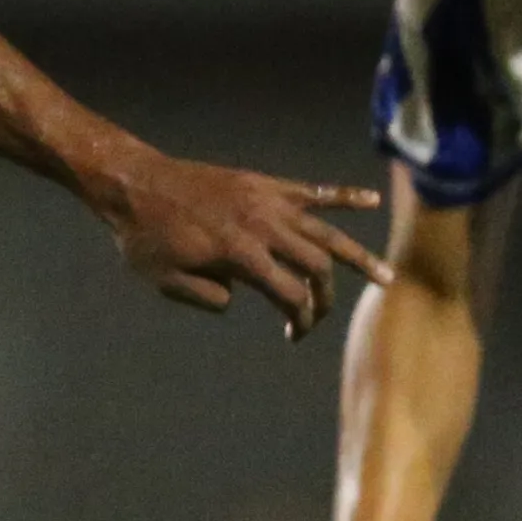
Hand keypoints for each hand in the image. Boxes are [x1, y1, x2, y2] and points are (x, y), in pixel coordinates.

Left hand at [102, 154, 387, 339]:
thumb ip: (207, 297)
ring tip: (386, 276)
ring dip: (358, 256)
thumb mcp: (166, 281)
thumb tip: (238, 297)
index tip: (293, 336)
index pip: (291, 295)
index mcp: (240, 255)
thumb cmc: (144, 238)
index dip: (300, 320)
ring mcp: (268, 201)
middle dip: (323, 298)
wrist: (135, 185)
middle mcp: (262, 226)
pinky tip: (372, 201)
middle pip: (316, 268)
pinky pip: (313, 191)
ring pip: (326, 232)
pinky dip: (344, 197)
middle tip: (316, 317)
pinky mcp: (265, 184)